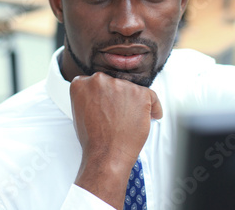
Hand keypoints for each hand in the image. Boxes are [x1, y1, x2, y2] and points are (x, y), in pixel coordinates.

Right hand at [70, 72, 161, 208]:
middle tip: (119, 114)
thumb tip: (100, 95)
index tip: (110, 102)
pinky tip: (149, 116)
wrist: (107, 155)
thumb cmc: (94, 140)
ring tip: (129, 120)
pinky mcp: (140, 93)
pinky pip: (152, 97)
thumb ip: (89, 97)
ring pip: (133, 90)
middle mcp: (101, 80)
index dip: (106, 94)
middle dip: (120, 97)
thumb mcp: (81, 112)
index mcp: (83, 84)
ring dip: (134, 103)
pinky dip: (154, 107)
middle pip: (116, 83)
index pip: (99, 81)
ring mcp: (121, 86)